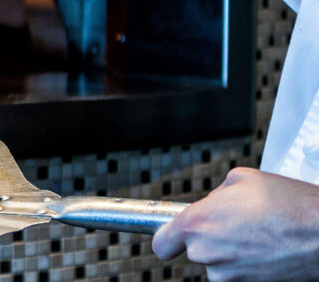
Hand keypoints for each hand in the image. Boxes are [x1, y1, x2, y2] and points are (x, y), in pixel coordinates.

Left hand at [152, 167, 318, 280]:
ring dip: (232, 253)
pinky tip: (266, 251)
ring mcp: (227, 275)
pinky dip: (248, 266)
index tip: (173, 236)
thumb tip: (211, 204)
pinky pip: (238, 276)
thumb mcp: (242, 179)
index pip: (161, 243)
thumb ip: (215, 195)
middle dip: (211, 238)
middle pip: (194, 251)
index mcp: (196, 223)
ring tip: (259, 236)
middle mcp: (206, 253)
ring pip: (218, 264)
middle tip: (238, 225)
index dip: (169, 238)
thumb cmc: (289, 205)